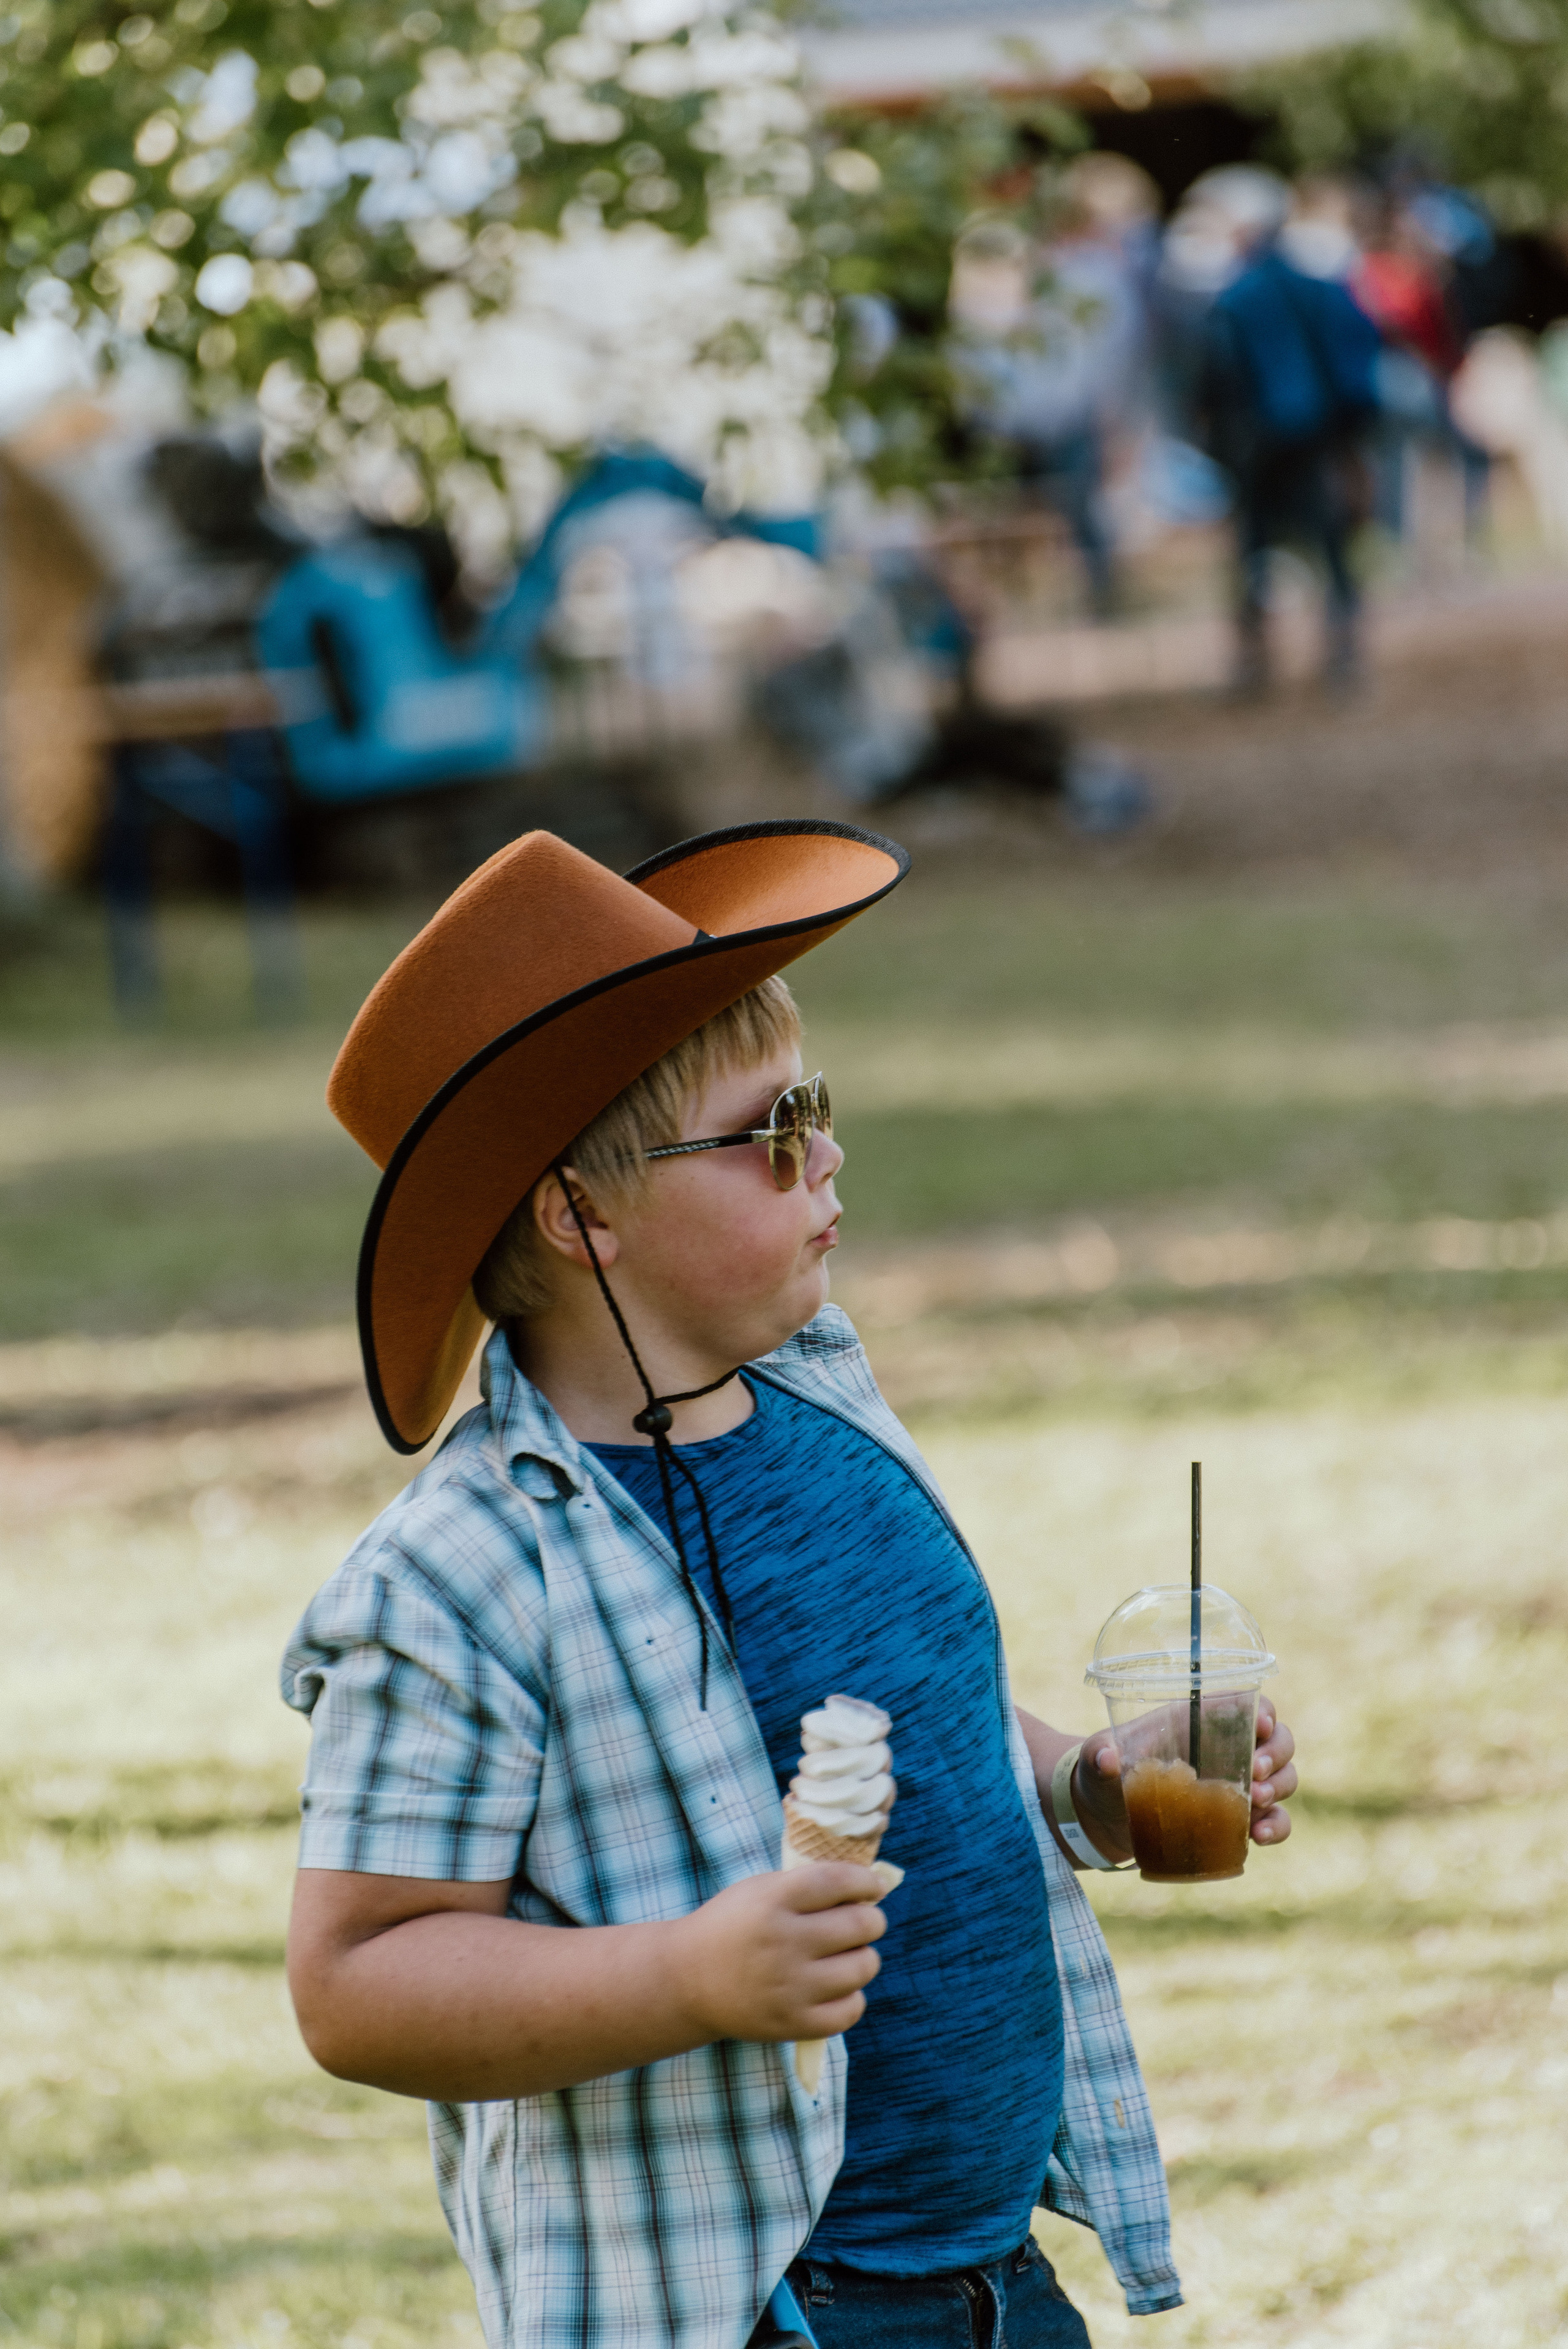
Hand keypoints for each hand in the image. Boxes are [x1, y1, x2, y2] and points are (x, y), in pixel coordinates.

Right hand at [672, 1865, 886, 2045]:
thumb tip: (869, 1887)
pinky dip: (852, 1996)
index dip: (865, 1882)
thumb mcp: (760, 1890)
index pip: (839, 1882)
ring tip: (848, 1955)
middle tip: (864, 1922)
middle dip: (871, 1920)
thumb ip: (809, 1884)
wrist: (687, 1981)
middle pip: (860, 1925)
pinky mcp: (793, 2023)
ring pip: (863, 1967)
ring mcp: (789, 1987)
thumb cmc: (733, 1926)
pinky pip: (851, 2010)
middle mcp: (783, 1942)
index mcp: (772, 1900)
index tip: (874, 1887)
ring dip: (864, 1957)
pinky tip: (837, 1987)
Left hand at [1074, 1697, 1298, 1855]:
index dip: (1263, 1710)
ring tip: (1257, 1803)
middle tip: (1257, 1774)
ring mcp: (1237, 1785)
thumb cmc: (1106, 1775)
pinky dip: (1277, 1826)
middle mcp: (1227, 1749)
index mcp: (1199, 1722)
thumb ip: (1100, 1756)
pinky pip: (1275, 1818)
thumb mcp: (1098, 1762)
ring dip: (1280, 1788)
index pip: (1247, 1704)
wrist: (1106, 1819)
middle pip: (1278, 1739)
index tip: (1260, 1725)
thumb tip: (1107, 1758)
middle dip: (1277, 1754)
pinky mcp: (1238, 1819)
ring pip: (1284, 1777)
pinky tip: (1259, 1836)